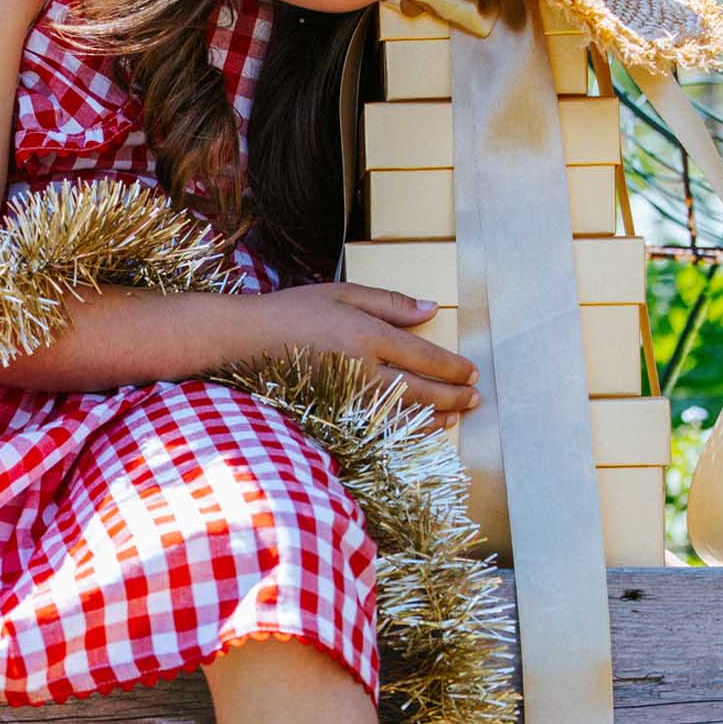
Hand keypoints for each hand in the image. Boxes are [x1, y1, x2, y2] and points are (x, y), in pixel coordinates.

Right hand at [252, 282, 480, 430]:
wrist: (247, 341)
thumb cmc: (294, 310)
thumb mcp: (344, 293)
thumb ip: (391, 303)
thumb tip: (432, 310)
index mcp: (367, 335)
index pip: (424, 357)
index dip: (453, 368)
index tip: (473, 372)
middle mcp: (361, 370)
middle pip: (420, 391)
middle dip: (453, 397)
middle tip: (475, 399)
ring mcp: (347, 396)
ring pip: (402, 415)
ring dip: (434, 418)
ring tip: (455, 417)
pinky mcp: (333, 411)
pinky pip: (378, 426)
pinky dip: (403, 430)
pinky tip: (418, 428)